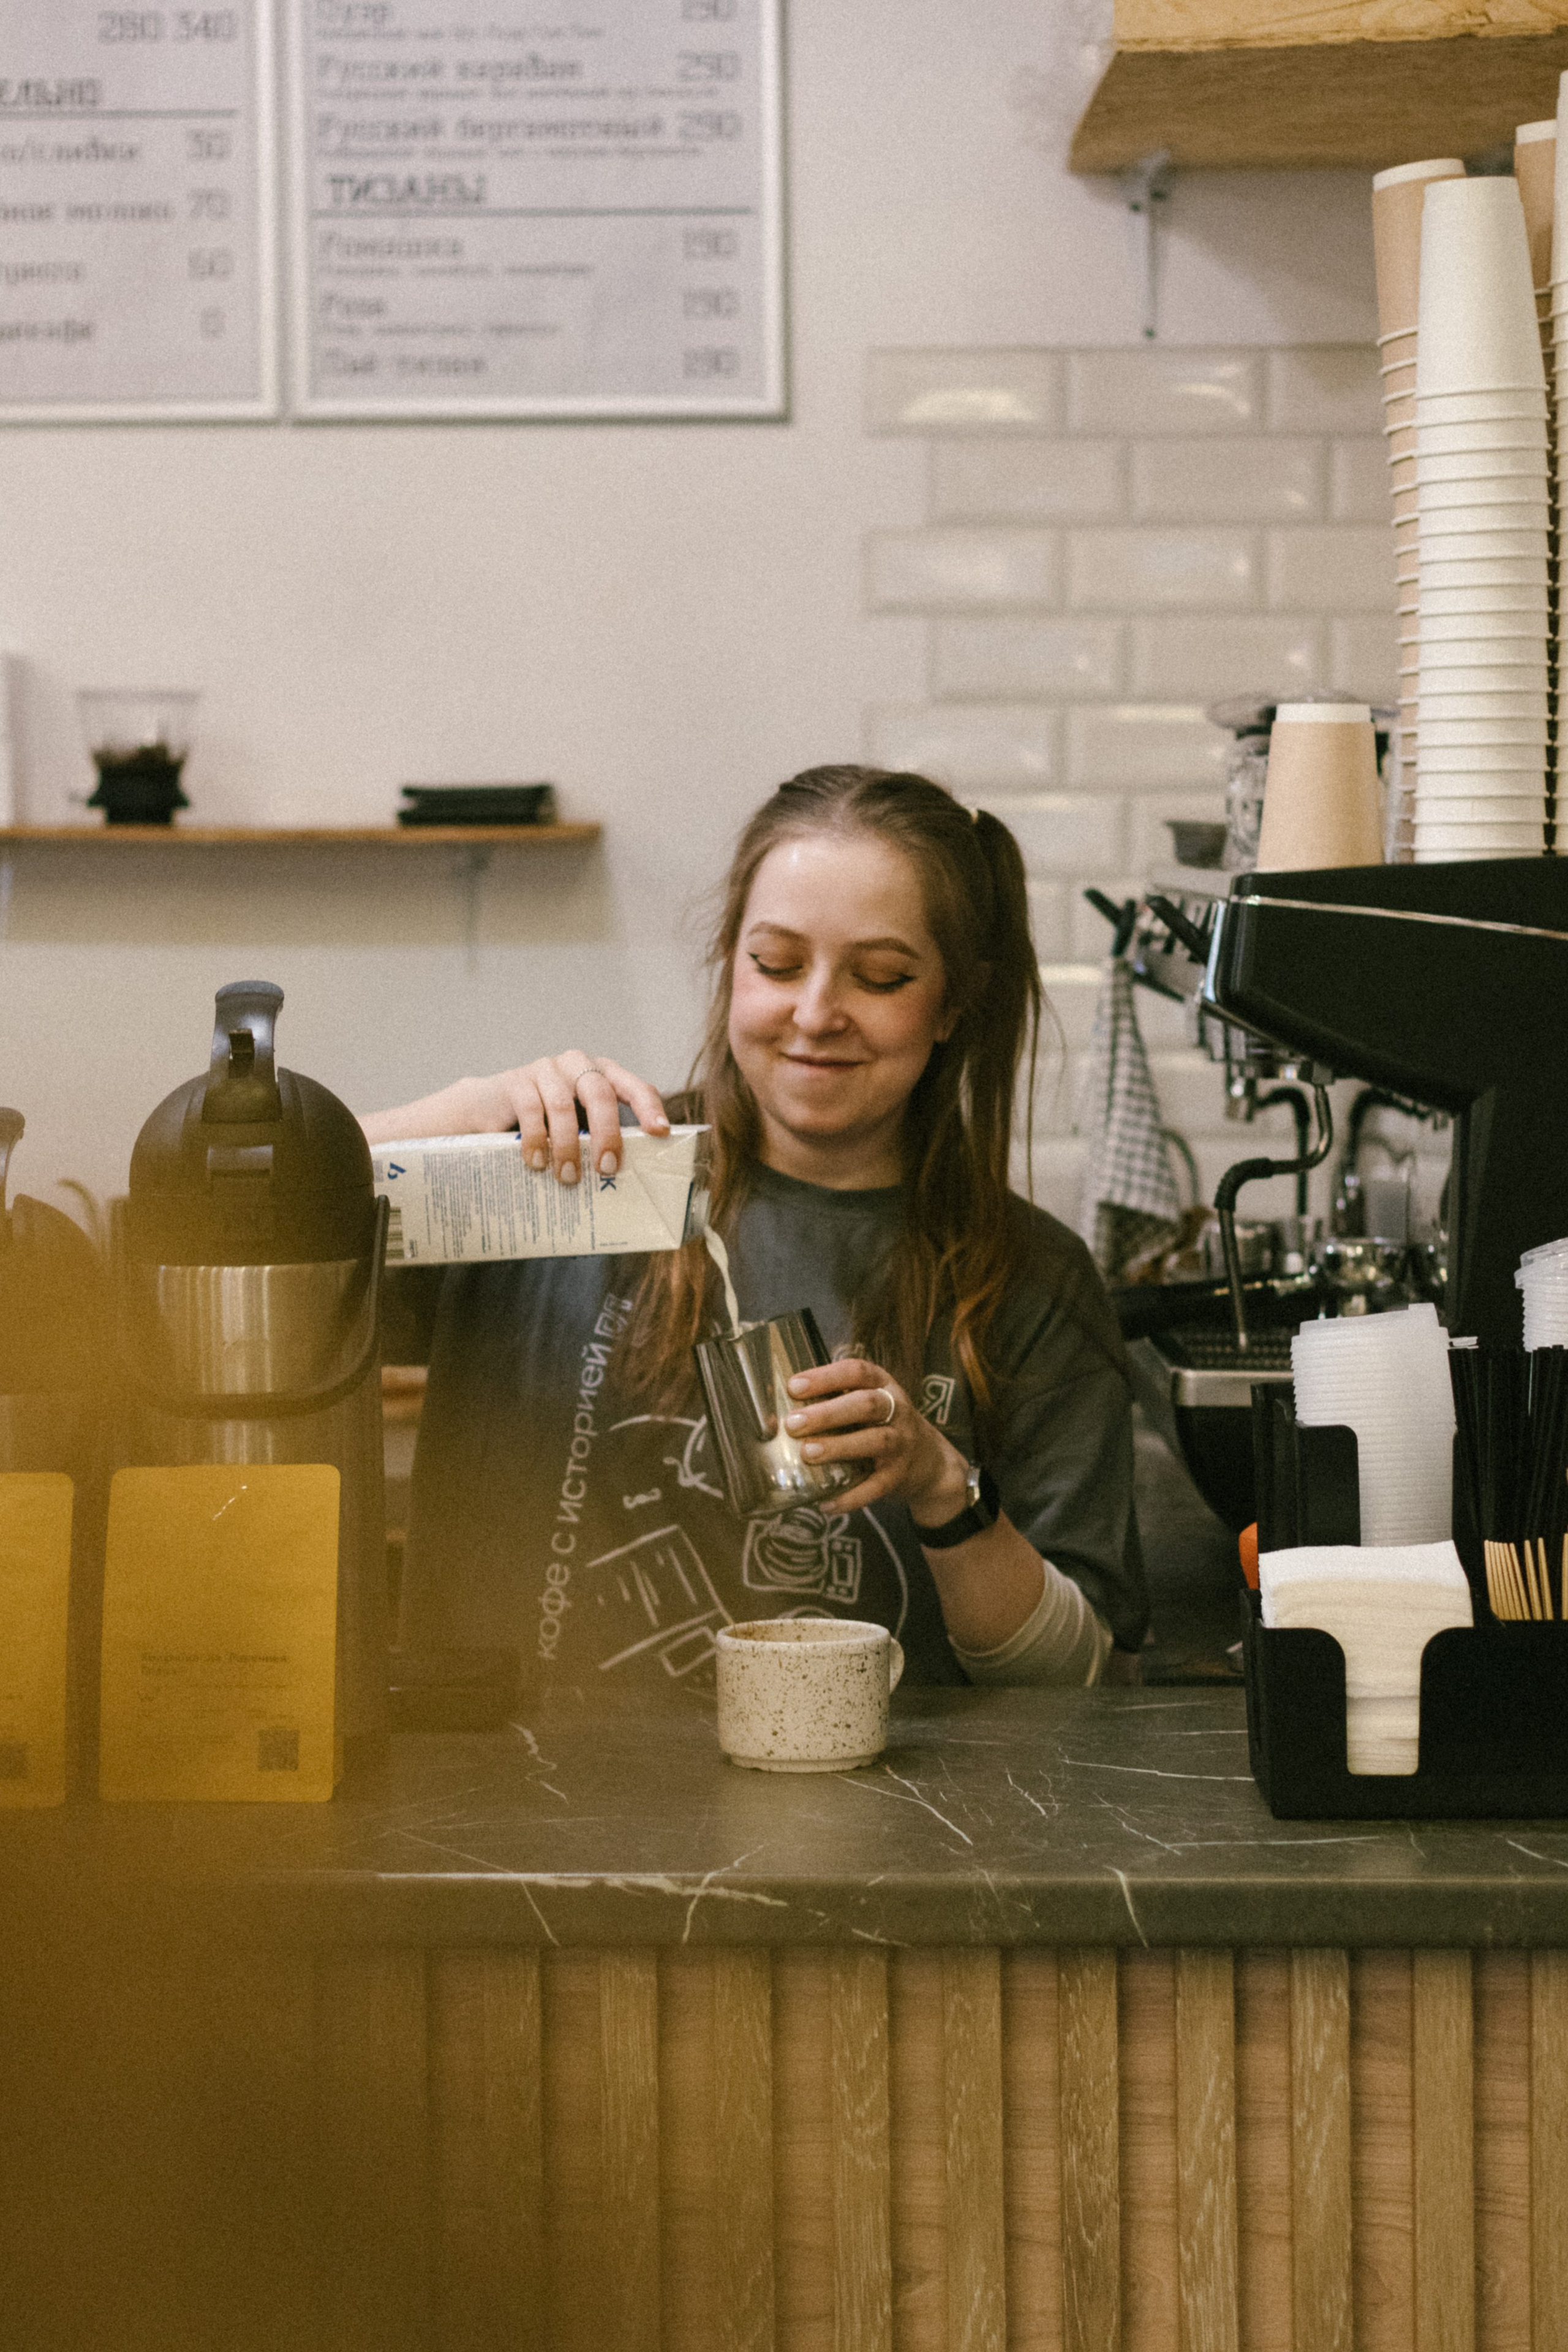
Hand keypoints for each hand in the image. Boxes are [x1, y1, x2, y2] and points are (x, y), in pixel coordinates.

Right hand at [359, 1051, 669, 1183]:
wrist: (487, 1111)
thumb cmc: (544, 1125)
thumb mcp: (576, 1129)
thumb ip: (599, 1141)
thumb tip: (634, 1185)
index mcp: (601, 1074)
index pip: (633, 1085)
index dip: (649, 1107)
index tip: (660, 1132)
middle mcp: (577, 1065)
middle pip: (600, 1093)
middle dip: (607, 1133)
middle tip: (608, 1169)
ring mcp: (545, 1070)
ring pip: (563, 1105)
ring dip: (568, 1147)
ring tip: (567, 1178)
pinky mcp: (515, 1081)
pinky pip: (531, 1111)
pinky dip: (536, 1141)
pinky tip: (536, 1164)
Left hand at [781, 1357, 970, 1521]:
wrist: (931, 1462)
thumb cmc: (882, 1425)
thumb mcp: (868, 1403)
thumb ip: (835, 1401)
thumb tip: (779, 1412)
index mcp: (883, 1386)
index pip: (857, 1372)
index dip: (826, 1377)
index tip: (794, 1386)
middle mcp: (897, 1410)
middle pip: (867, 1405)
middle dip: (829, 1413)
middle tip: (793, 1423)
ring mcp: (902, 1443)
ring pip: (875, 1441)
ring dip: (840, 1446)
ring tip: (808, 1453)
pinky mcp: (900, 1475)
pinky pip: (877, 1487)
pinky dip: (852, 1496)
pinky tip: (826, 1503)